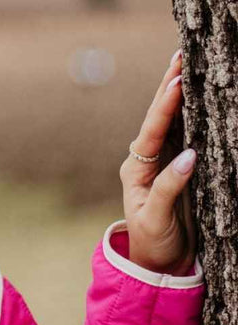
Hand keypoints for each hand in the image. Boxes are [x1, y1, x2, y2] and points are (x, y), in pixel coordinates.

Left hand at [121, 49, 197, 275]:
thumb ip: (168, 188)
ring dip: (177, 93)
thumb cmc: (154, 241)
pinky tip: (196, 92)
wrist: (158, 260)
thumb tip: (189, 156)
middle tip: (181, 57)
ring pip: (169, 120)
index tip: (177, 84)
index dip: (164, 108)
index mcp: (135, 172)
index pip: (150, 133)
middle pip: (156, 118)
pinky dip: (189, 110)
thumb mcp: (156, 219)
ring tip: (185, 64)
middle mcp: (144, 160)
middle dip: (168, 88)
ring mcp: (161, 160)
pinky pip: (182, 132)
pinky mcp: (175, 164)